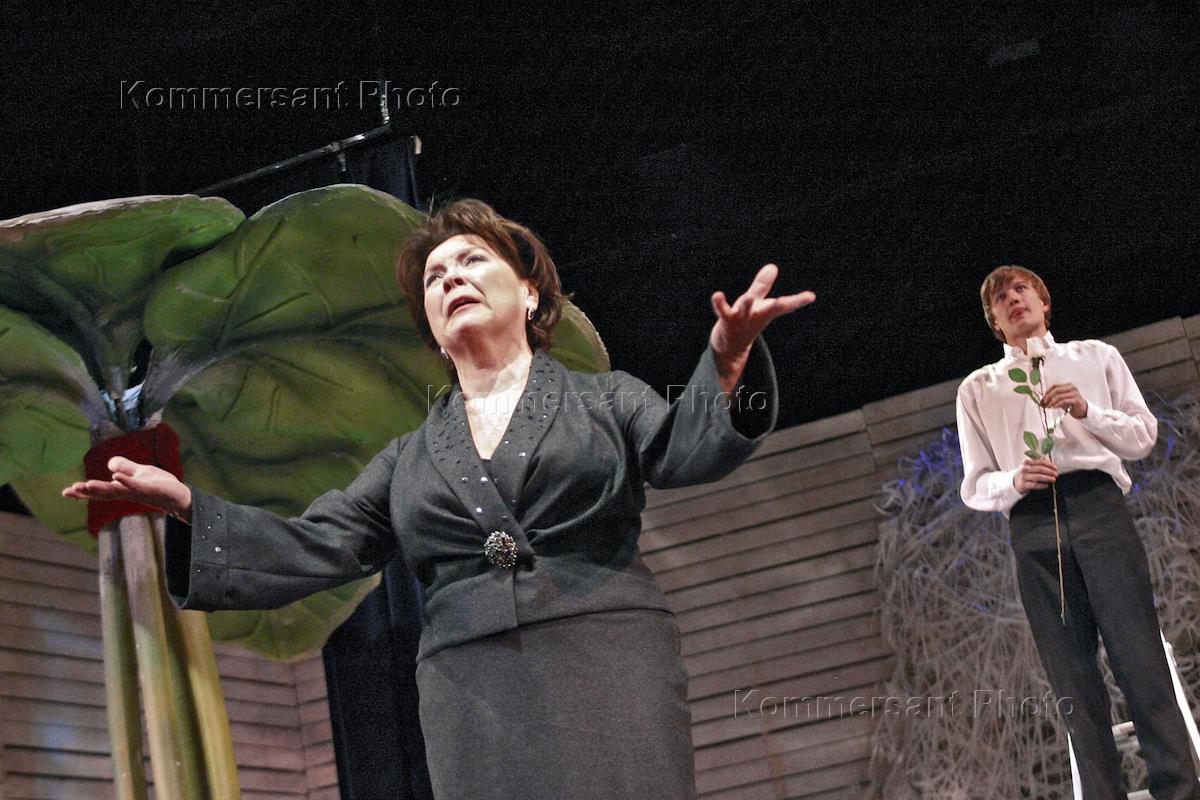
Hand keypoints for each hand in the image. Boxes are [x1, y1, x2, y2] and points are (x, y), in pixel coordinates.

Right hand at [62, 457, 191, 522]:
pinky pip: (136, 486)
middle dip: (87, 492)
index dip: (84, 492)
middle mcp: (128, 492)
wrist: (181, 496)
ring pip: (116, 490)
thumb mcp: (140, 472)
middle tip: (69, 491)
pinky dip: (125, 481)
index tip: (65, 492)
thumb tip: (109, 464)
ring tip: (86, 485)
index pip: (100, 490)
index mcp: (122, 489)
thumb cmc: (161, 485)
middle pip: (104, 492)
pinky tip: (115, 477)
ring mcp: (139, 492)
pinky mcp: (151, 489)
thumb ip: (125, 468)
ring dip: (101, 487)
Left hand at [710, 264, 815, 391]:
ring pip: (746, 310)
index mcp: (767, 311)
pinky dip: (719, 304)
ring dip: (747, 304)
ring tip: (748, 297)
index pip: (785, 305)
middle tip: (785, 300)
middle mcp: (757, 315)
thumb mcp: (756, 302)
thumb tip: (772, 266)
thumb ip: (762, 285)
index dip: (798, 301)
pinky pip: (722, 311)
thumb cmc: (746, 320)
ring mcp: (742, 319)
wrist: (730, 347)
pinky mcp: (727, 320)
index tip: (811, 296)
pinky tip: (716, 295)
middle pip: (771, 309)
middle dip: (779, 304)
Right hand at [1014, 458, 1058, 492]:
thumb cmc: (1025, 473)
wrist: (1015, 482)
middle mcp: (1024, 469)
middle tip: (1056, 474)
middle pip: (1040, 469)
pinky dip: (1042, 485)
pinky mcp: (1023, 485)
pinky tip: (1046, 485)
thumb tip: (1048, 459)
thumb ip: (1038, 462)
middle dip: (1050, 472)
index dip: (1049, 465)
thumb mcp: (1029, 465)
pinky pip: (1035, 485)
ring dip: (1047, 478)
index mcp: (1026, 462)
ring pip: (1038, 477)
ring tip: (1053, 479)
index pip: (1040, 462)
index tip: (1056, 468)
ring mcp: (1023, 477)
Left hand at [1041, 383, 1087, 418]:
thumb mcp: (1062, 399)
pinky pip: (1064, 401)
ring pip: (1060, 396)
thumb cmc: (1072, 404)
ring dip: (1052, 401)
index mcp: (1067, 385)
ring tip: (1048, 406)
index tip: (1043, 397)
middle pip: (1056, 390)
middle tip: (1044, 402)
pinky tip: (1054, 407)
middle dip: (1048, 396)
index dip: (1047, 391)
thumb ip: (1054, 398)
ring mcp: (1074, 393)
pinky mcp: (1076, 399)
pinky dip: (1057, 404)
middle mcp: (1071, 387)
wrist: (1082, 410)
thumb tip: (1043, 400)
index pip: (1055, 386)